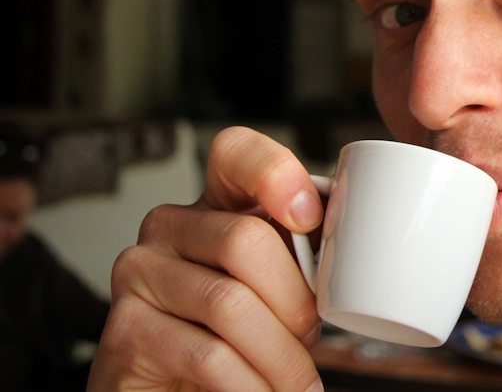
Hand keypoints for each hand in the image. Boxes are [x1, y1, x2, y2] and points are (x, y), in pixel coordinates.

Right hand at [88, 127, 325, 391]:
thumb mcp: (281, 285)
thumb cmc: (245, 335)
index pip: (234, 152)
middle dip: (295, 299)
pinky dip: (249, 384)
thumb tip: (356, 249)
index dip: (274, 173)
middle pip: (245, 239)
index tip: (310, 215)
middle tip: (312, 337)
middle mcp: (168, 227)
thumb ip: (306, 253)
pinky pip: (205, 354)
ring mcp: (139, 274)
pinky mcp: (125, 330)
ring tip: (296, 381)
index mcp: (214, 203)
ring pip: (228, 302)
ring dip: (279, 354)